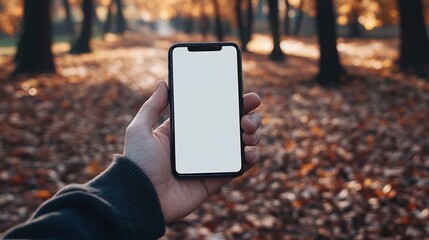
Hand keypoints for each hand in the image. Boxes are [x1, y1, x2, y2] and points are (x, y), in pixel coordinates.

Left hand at [123, 81, 261, 223]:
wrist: (141, 198)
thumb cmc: (138, 163)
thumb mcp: (140, 130)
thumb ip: (152, 106)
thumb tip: (163, 83)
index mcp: (184, 130)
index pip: (212, 111)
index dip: (229, 101)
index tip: (243, 93)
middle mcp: (200, 144)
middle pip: (231, 125)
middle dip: (247, 115)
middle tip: (250, 110)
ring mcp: (210, 161)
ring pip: (239, 143)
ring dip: (252, 133)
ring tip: (249, 130)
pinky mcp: (215, 179)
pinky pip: (238, 167)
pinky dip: (250, 159)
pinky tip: (250, 152)